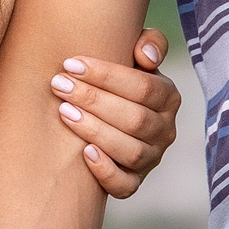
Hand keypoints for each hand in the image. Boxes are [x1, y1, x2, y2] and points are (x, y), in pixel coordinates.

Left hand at [50, 28, 180, 197]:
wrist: (110, 114)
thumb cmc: (118, 80)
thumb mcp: (136, 55)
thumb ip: (149, 43)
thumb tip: (146, 57)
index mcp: (169, 97)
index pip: (144, 87)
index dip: (107, 75)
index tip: (71, 63)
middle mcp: (165, 130)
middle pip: (135, 119)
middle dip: (93, 100)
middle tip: (59, 85)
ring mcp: (151, 159)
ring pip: (130, 151)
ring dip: (95, 131)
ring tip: (64, 112)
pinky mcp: (135, 182)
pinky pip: (125, 185)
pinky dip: (105, 171)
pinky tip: (84, 153)